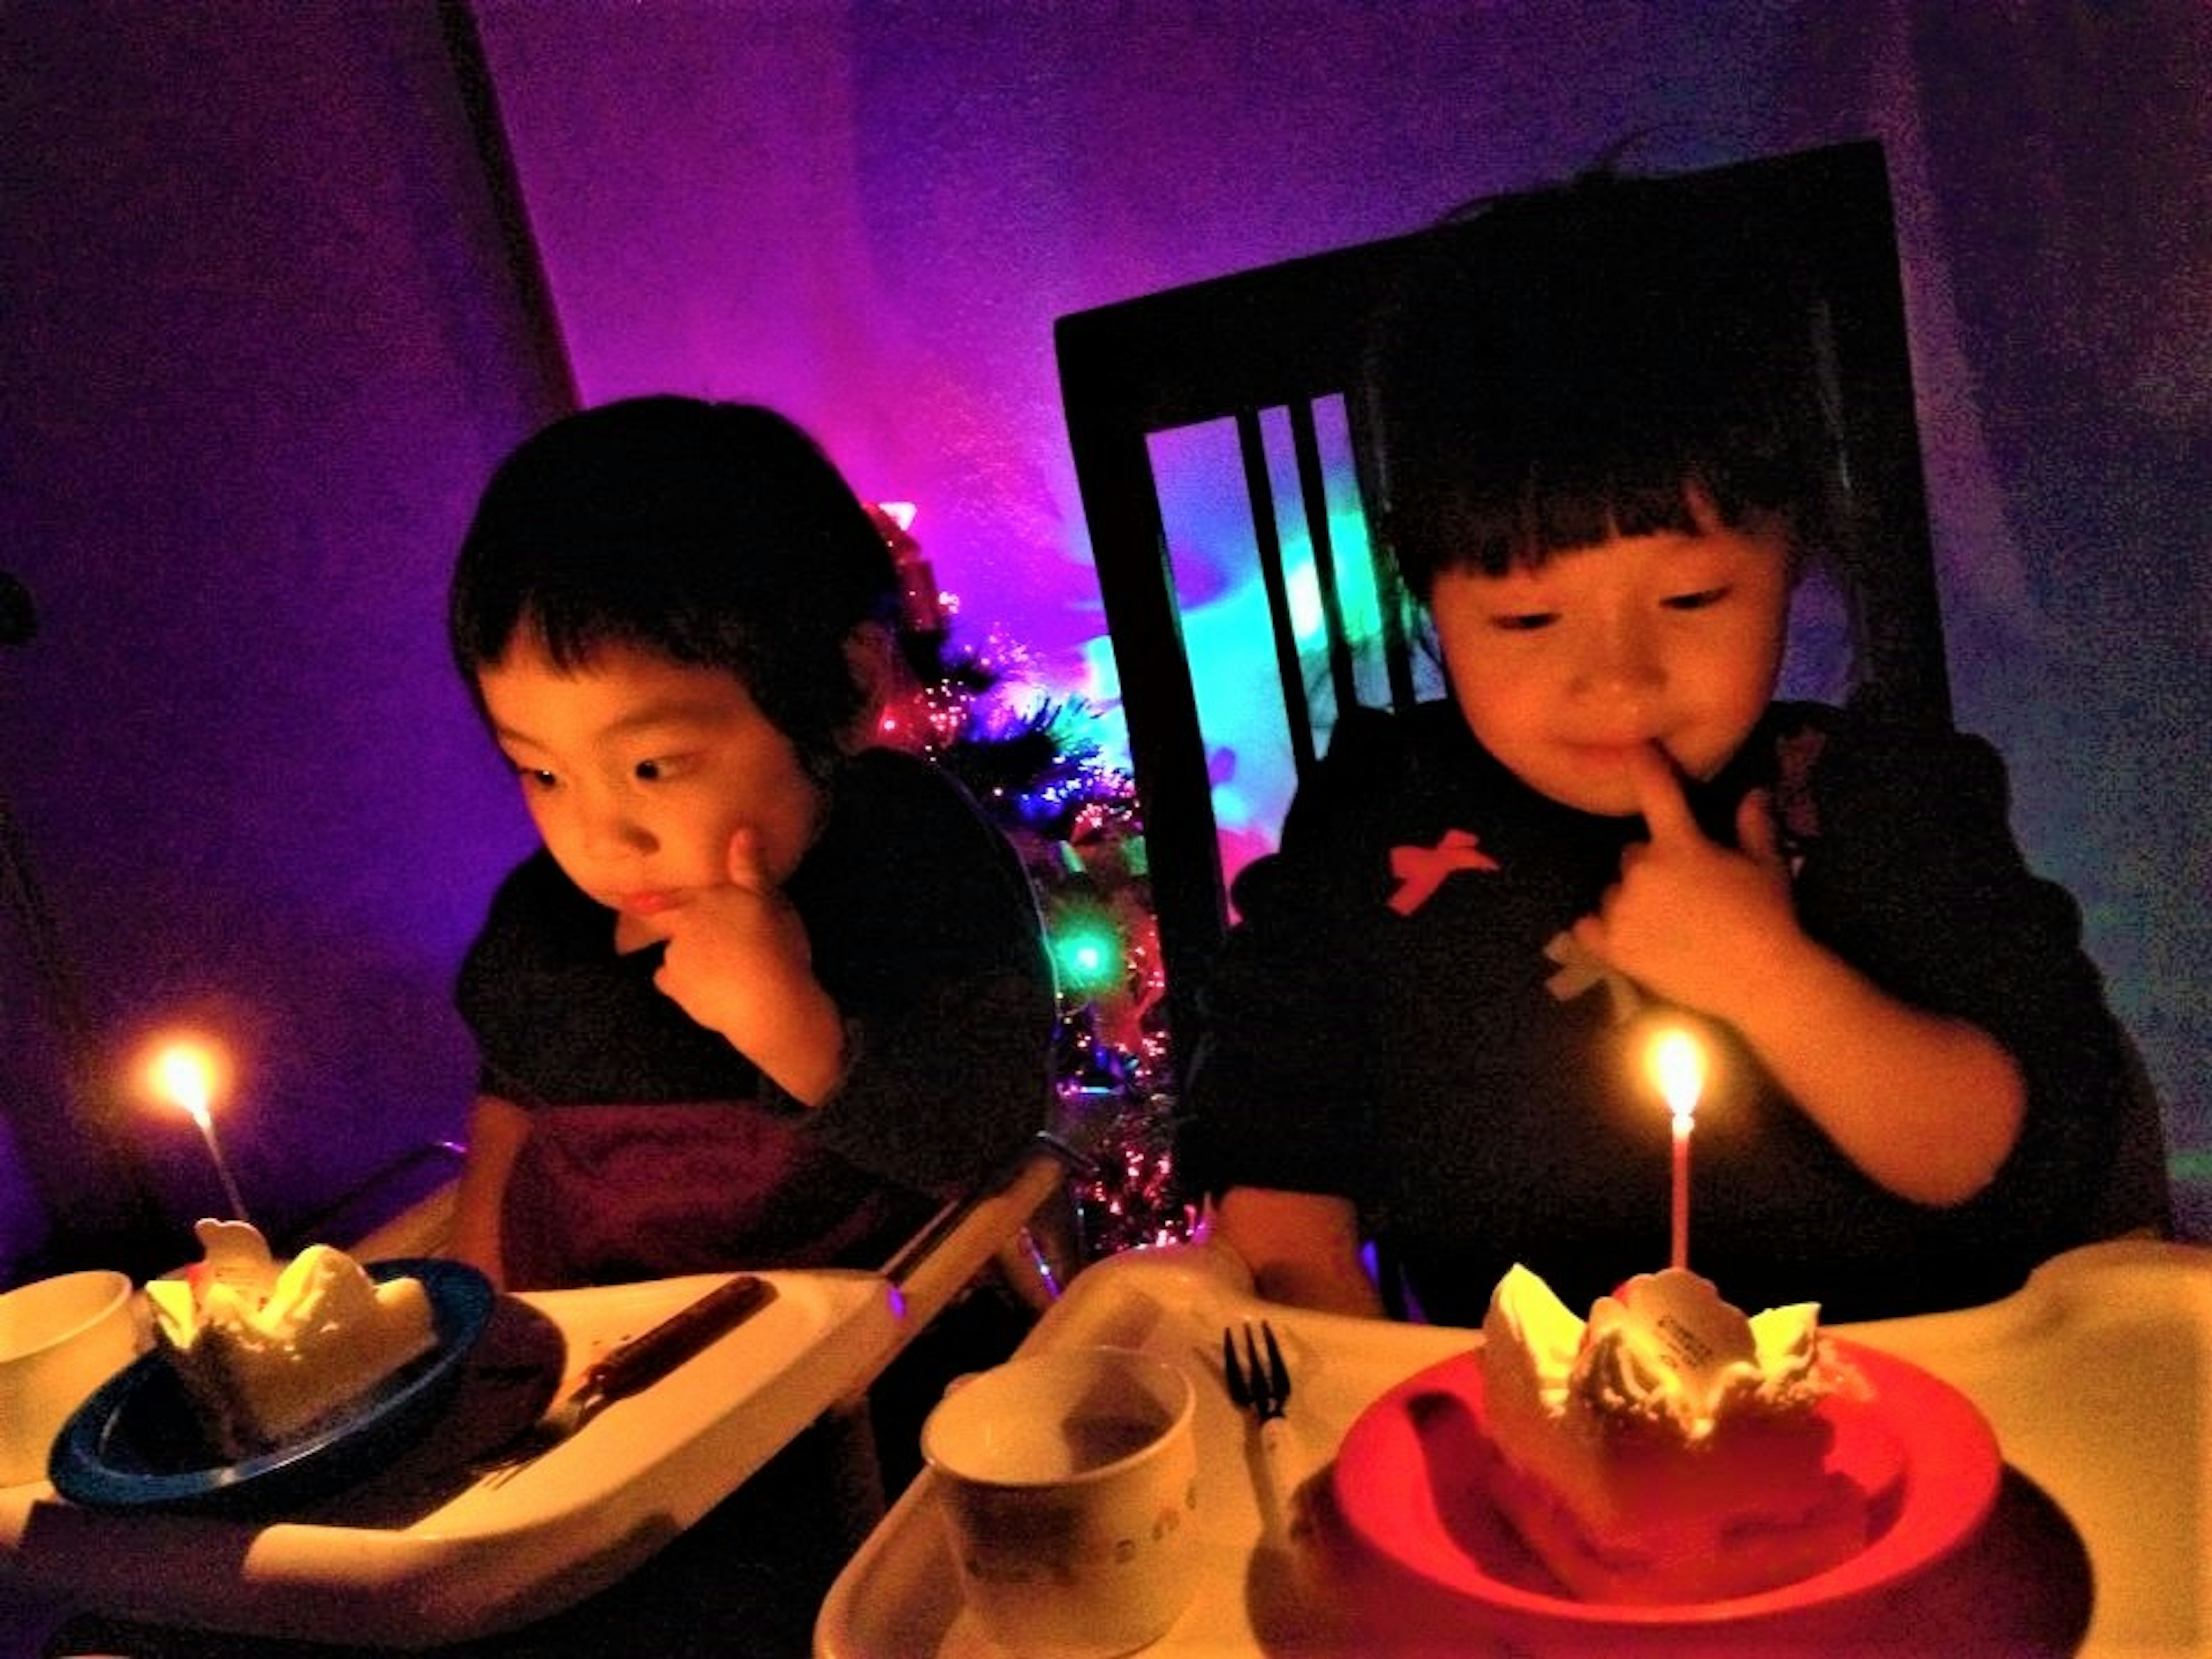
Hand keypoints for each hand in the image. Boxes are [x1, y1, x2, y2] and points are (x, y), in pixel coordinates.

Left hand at [652, 828, 824, 1059]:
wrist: (767, 1002)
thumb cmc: (774, 946)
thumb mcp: (770, 901)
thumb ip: (752, 868)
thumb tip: (742, 830)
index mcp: (707, 900)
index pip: (683, 893)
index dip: (676, 898)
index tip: (651, 900)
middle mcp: (683, 924)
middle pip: (678, 923)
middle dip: (690, 930)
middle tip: (720, 942)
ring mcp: (675, 957)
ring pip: (675, 951)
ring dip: (690, 957)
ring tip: (720, 968)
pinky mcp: (675, 988)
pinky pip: (670, 981)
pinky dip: (683, 984)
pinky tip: (705, 989)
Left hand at [1569, 744, 1798, 1018]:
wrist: (1761, 980)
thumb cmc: (1769, 918)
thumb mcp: (1766, 867)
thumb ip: (1753, 827)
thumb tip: (1753, 793)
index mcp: (1680, 845)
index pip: (1656, 792)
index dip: (1645, 766)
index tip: (1635, 748)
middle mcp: (1643, 872)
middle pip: (1632, 855)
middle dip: (1652, 867)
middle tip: (1682, 894)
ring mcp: (1624, 910)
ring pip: (1613, 892)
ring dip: (1630, 901)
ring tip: (1666, 926)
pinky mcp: (1614, 948)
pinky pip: (1587, 929)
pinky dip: (1599, 931)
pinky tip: (1624, 938)